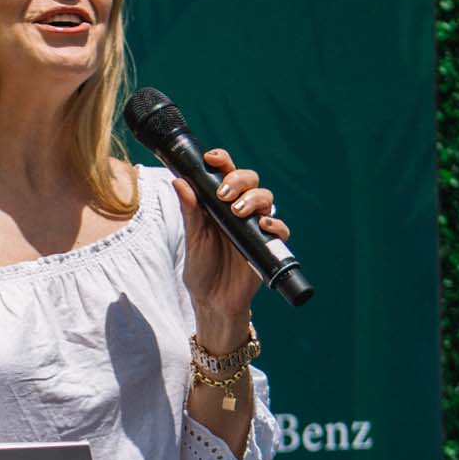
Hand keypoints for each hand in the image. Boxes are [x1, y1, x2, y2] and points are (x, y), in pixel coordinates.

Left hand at [170, 147, 289, 345]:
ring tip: (237, 211)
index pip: (225, 173)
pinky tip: (261, 224)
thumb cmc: (201, 267)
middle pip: (250, 180)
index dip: (223, 160)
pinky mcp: (267, 245)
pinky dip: (274, 223)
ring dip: (254, 198)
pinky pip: (280, 228)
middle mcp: (239, 210)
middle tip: (224, 194)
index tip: (213, 158)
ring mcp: (255, 226)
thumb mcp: (193, 238)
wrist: (213, 300)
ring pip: (266, 198)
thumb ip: (189, 210)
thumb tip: (178, 181)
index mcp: (219, 203)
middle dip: (239, 179)